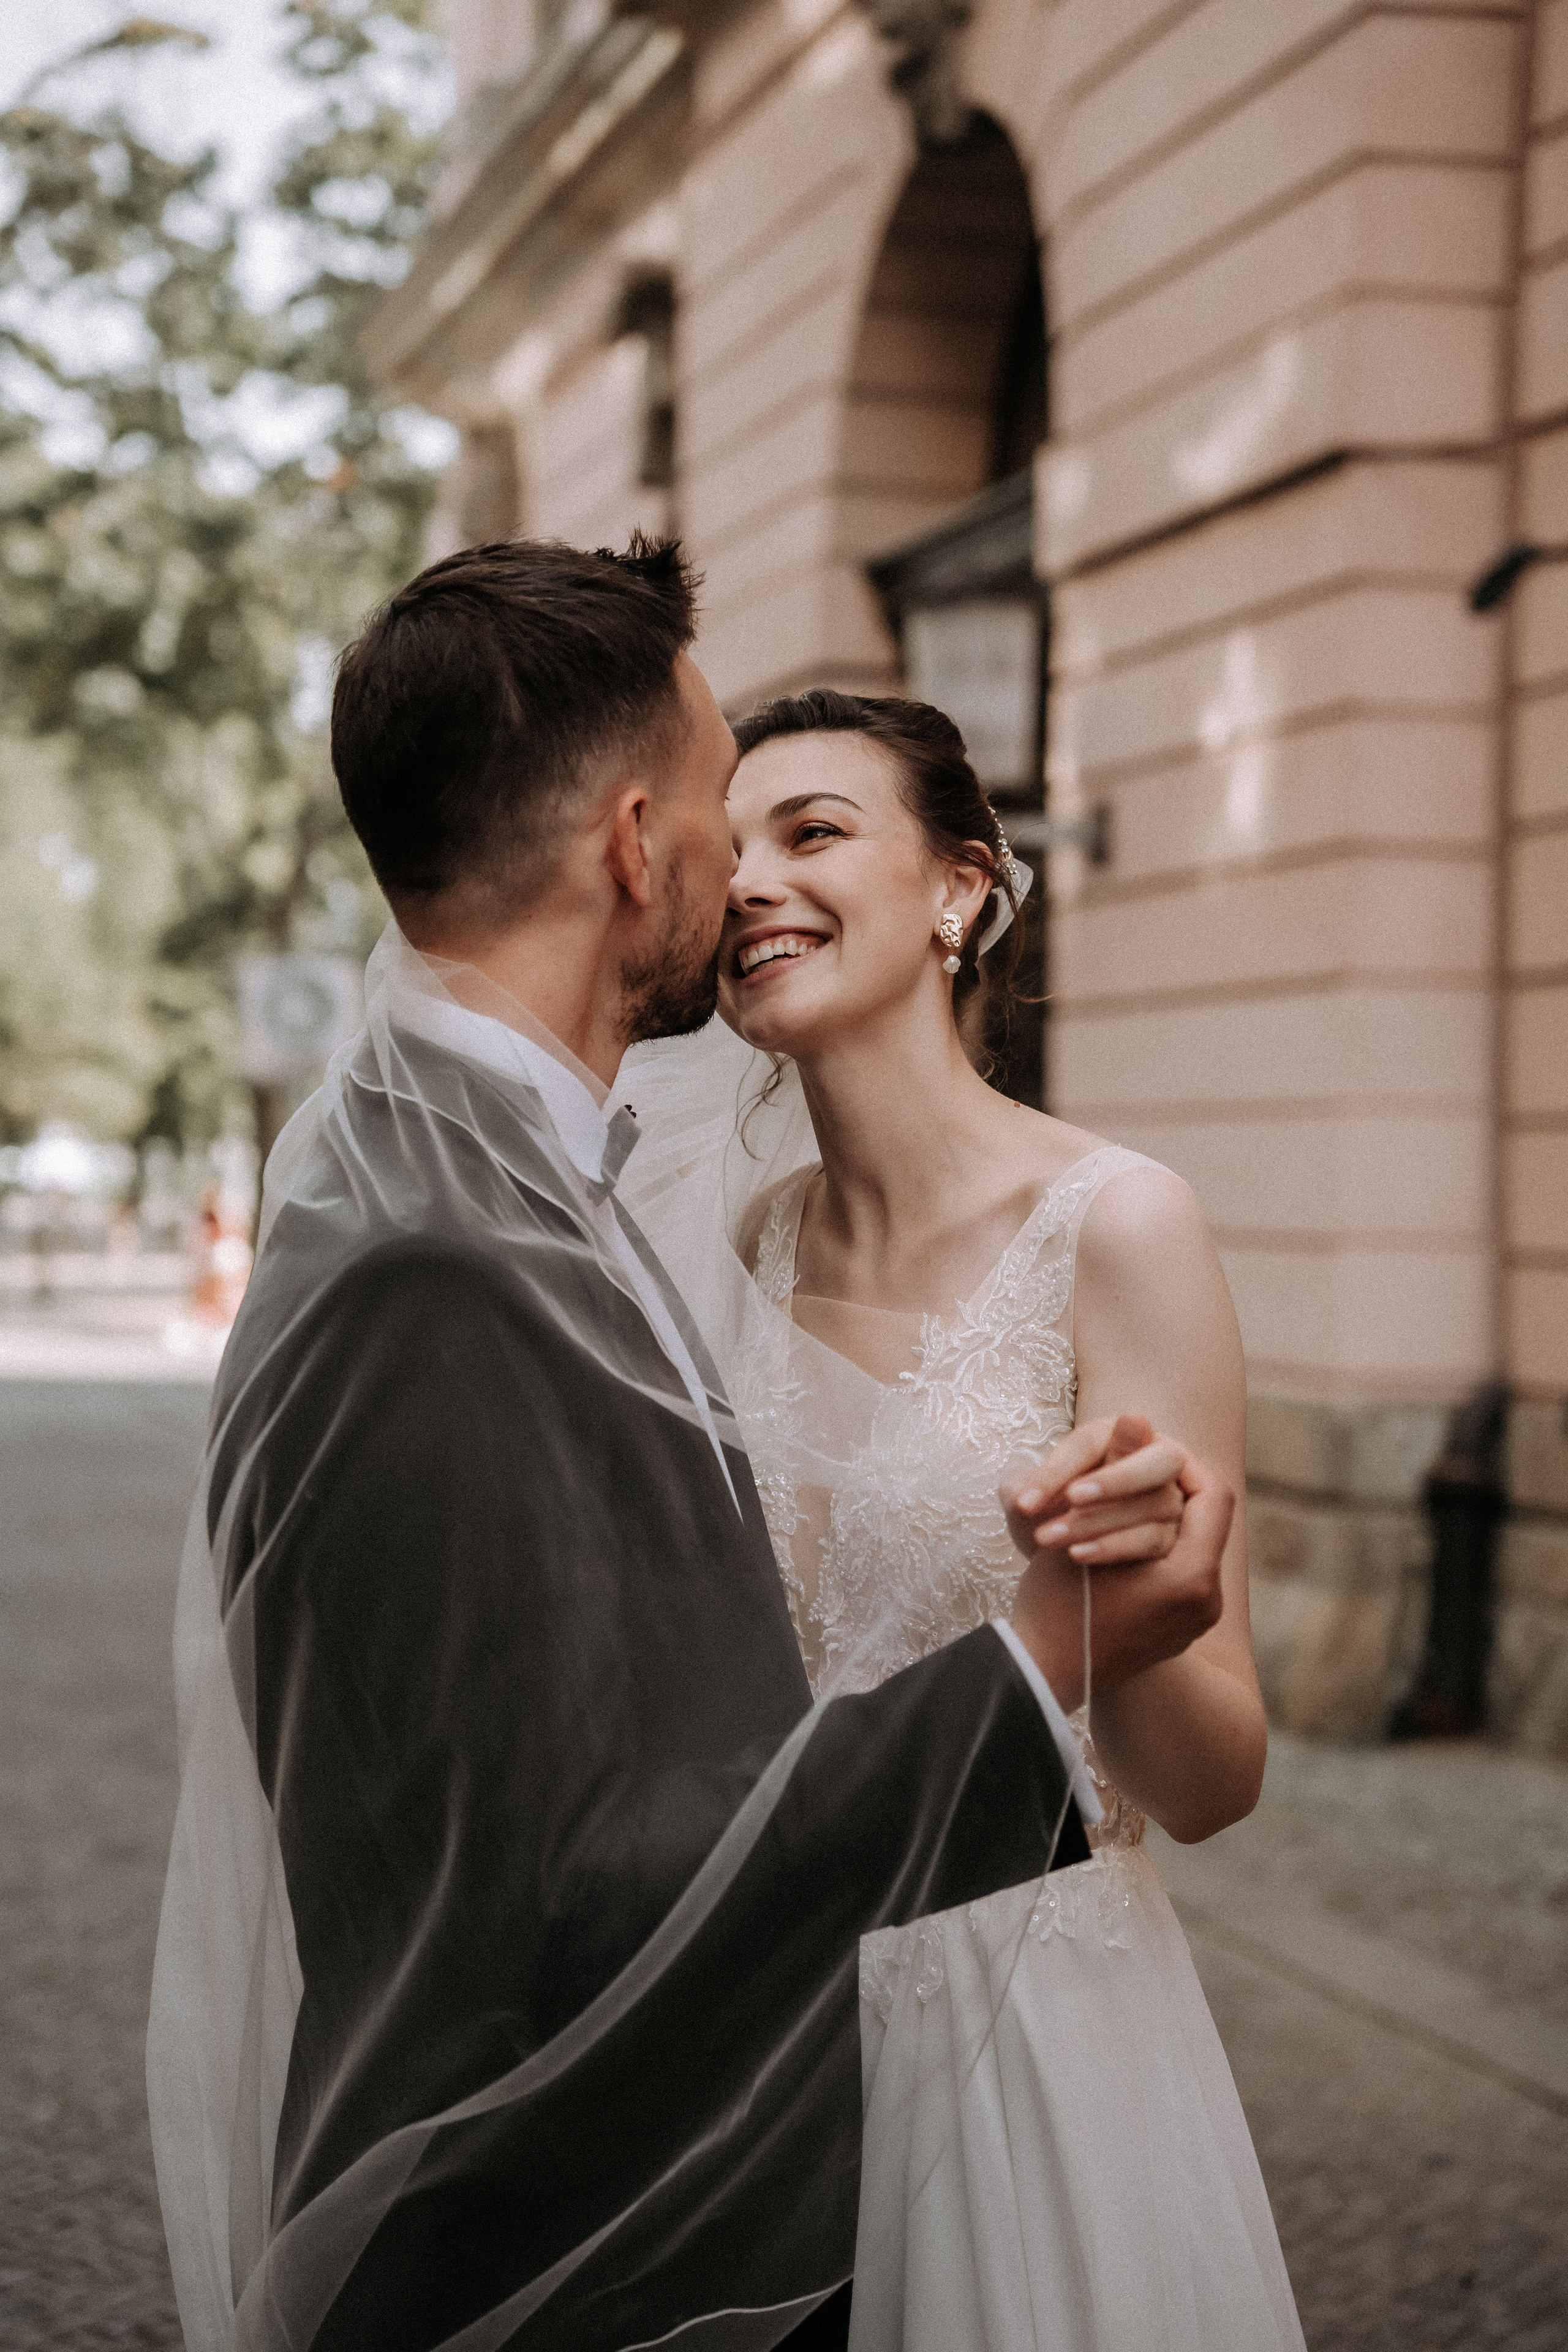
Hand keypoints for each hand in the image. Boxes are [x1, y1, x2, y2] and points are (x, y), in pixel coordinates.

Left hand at [1002, 1413, 1184, 1568]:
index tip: (1023, 1503)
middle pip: (1159, 1461)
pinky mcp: (1172, 1535)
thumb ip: (1032, 1484)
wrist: (1060, 1544)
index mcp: (1114, 1434)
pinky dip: (1114, 1546)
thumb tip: (1024, 1488)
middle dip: (1115, 1480)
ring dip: (1101, 1521)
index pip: (1089, 1446)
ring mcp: (1169, 1497)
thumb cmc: (1046, 1508)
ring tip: (1049, 1539)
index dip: (1056, 1472)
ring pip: (1156, 1504)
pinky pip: (1153, 1539)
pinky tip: (1076, 1554)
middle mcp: (1153, 1458)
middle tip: (1072, 1499)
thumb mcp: (1030, 1494)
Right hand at [1003, 1420, 1231, 1710]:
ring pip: (1191, 1547)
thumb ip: (1117, 1470)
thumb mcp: (1080, 1526)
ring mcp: (1193, 1621)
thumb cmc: (1053, 1606)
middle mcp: (1204, 1602)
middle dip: (1170, 1492)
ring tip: (1122, 1503)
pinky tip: (1118, 1538)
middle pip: (1205, 1522)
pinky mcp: (1176, 1632)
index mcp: (1191, 1578)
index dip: (1184, 1464)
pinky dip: (1153, 1549)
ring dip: (1159, 1520)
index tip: (1149, 1451)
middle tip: (1136, 1472)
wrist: (1040, 1678)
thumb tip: (1138, 1413)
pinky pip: (1179, 1574)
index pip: (1215, 1496)